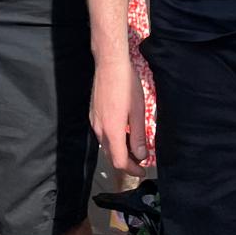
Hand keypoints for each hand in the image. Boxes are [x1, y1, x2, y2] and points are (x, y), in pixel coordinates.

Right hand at [91, 57, 148, 174]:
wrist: (109, 64)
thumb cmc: (126, 85)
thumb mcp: (137, 111)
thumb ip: (139, 136)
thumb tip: (141, 155)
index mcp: (112, 131)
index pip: (120, 161)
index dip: (132, 169)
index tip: (142, 170)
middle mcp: (99, 130)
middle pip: (111, 155)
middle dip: (126, 161)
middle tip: (141, 159)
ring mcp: (94, 121)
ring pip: (106, 145)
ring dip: (119, 150)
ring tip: (134, 145)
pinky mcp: (93, 114)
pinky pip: (102, 134)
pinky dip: (113, 139)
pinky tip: (123, 131)